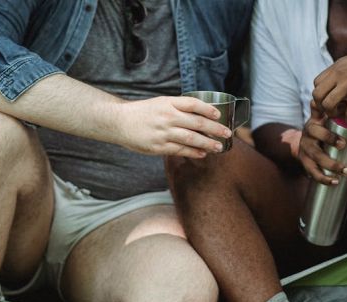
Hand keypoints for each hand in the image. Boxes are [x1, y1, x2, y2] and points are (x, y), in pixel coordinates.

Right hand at [115, 96, 231, 157]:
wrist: (119, 122)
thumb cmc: (142, 112)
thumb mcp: (160, 103)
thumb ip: (178, 107)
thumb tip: (200, 114)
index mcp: (168, 103)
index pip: (193, 104)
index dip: (208, 109)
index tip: (219, 114)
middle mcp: (167, 116)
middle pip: (197, 122)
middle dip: (215, 128)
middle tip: (227, 133)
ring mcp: (163, 132)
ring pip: (191, 138)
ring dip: (207, 143)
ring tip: (218, 147)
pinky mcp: (159, 146)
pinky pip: (180, 150)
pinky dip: (193, 152)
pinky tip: (202, 154)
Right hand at [297, 103, 346, 185]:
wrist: (306, 146)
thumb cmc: (327, 135)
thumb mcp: (337, 131)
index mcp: (317, 119)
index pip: (316, 108)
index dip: (322, 108)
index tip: (334, 111)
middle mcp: (308, 131)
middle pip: (315, 131)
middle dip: (329, 138)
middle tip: (343, 145)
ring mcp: (304, 146)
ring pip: (315, 154)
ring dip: (330, 163)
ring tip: (346, 171)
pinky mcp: (303, 160)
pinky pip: (312, 170)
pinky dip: (323, 178)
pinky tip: (334, 182)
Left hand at [312, 43, 346, 122]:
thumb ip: (342, 73)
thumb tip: (335, 86)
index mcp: (337, 67)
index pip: (316, 83)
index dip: (320, 95)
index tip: (328, 101)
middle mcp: (340, 74)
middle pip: (317, 95)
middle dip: (321, 107)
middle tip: (332, 111)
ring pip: (328, 104)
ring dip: (332, 114)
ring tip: (341, 115)